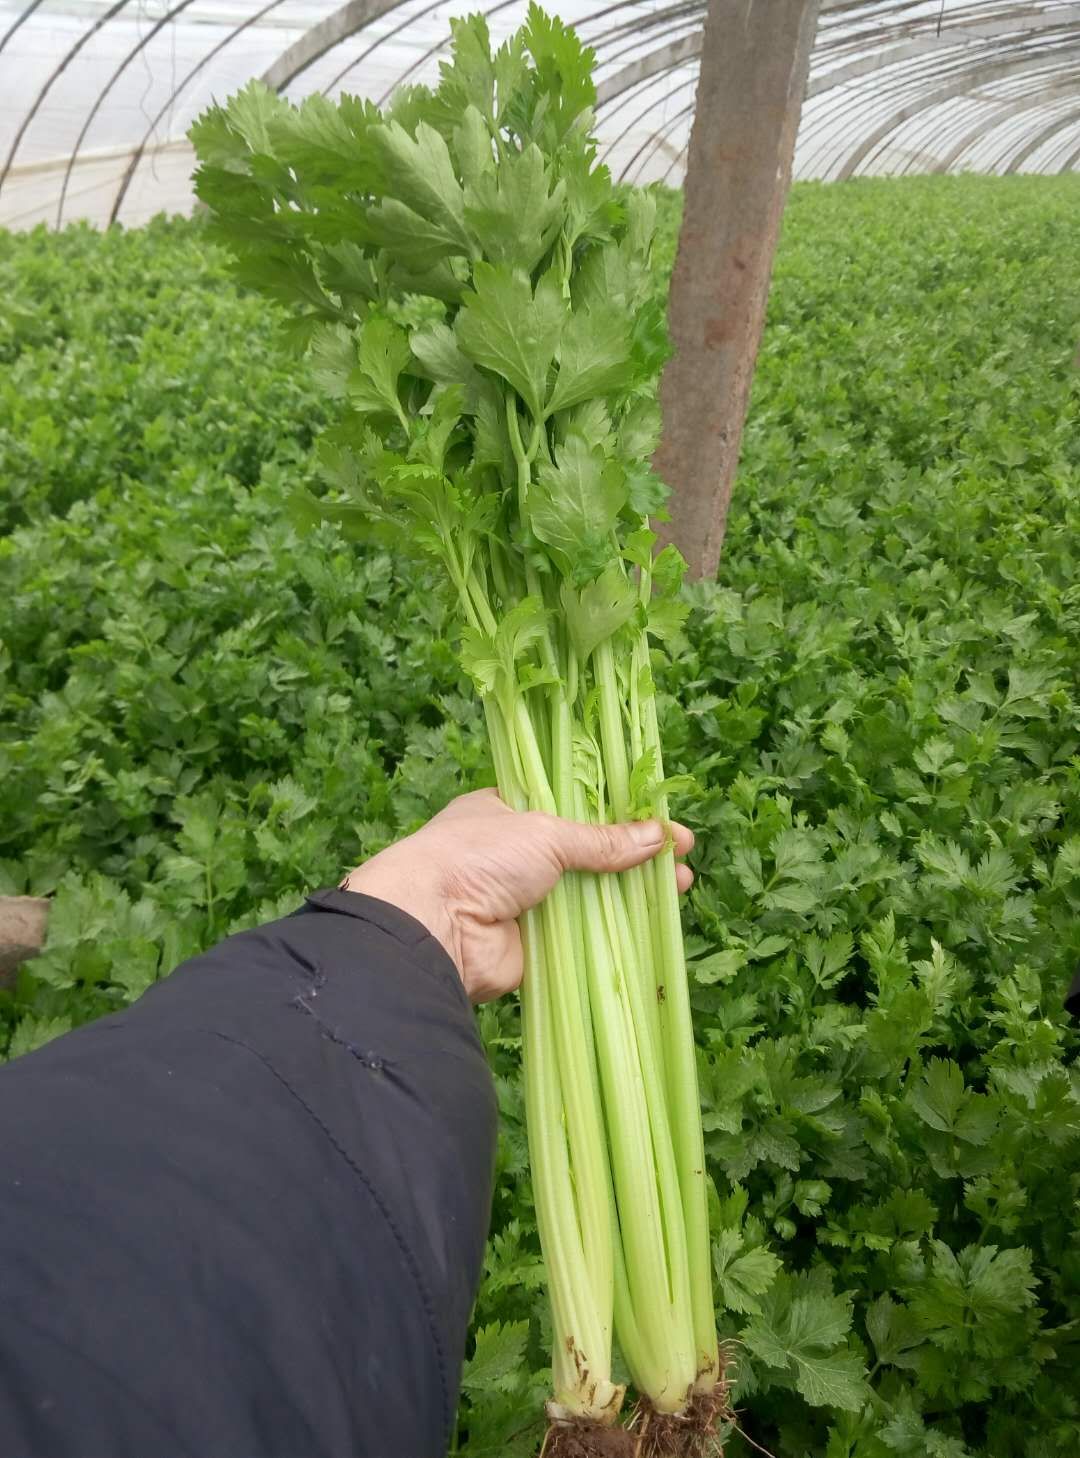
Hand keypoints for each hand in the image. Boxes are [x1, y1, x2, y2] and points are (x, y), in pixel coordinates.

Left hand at [341, 789, 694, 1002]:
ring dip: (632, 894)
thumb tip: (658, 837)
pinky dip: (614, 934)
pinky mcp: (533, 946)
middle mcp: (516, 854)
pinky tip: (652, 927)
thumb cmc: (477, 858)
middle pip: (587, 853)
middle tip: (681, 860)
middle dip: (635, 856)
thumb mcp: (546, 832)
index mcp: (508, 811)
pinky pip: (582, 938)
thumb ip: (602, 839)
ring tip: (680, 889)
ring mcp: (525, 901)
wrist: (431, 928)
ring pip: (589, 896)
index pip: (574, 806)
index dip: (619, 813)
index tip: (662, 820)